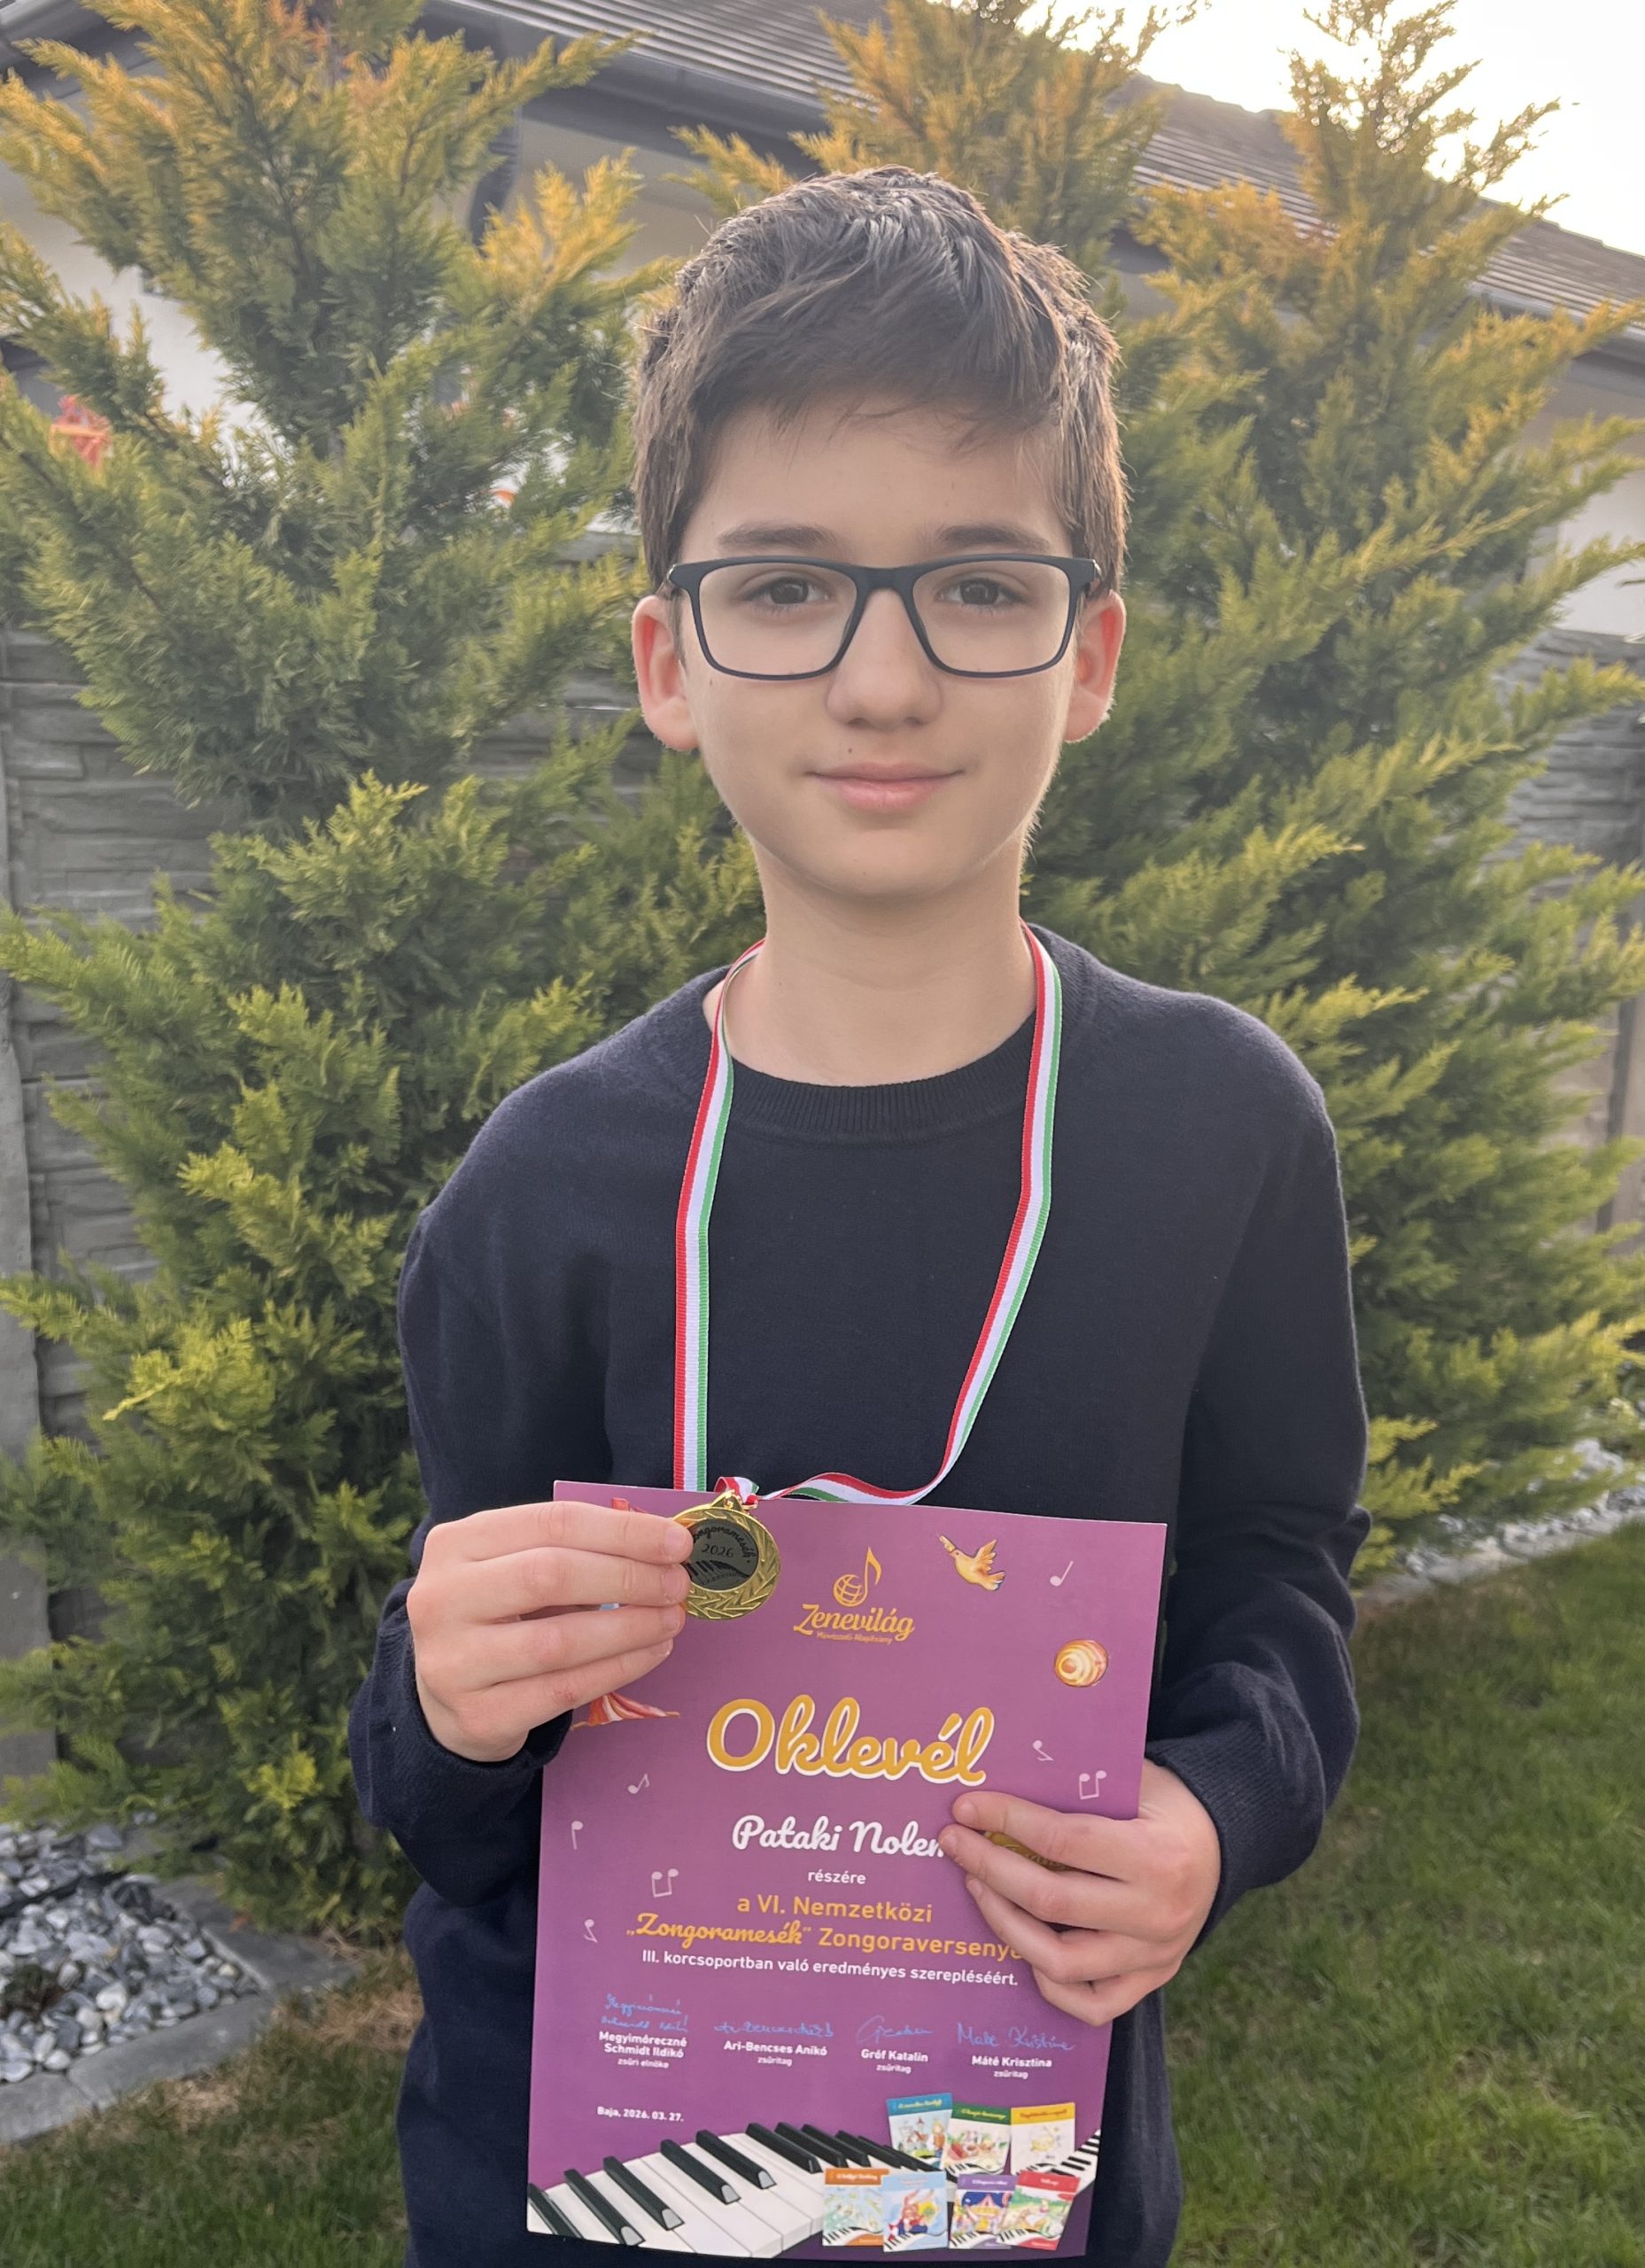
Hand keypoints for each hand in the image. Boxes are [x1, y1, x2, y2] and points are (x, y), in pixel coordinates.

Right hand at [406, 1498, 692, 1762]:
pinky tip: (651, 1653)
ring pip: (558, 1640)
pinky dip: (617, 1669)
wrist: (442, 1698)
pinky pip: (562, 1691)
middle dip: (628, 1576)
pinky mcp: (477, 1715)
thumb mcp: (513, 1568)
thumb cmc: (496, 1615)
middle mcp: (441, 1598)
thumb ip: (572, 1551)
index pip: (551, 1523)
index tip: (677, 1541)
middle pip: (550, 1575)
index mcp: (455, 1544)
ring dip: (630, 1627)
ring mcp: (452, 1662)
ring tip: (672, 1619)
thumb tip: (661, 1547)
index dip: (622, 1530)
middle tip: (677, 1583)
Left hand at [937, 1762, 1221, 2027]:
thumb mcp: (1132, 1781)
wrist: (1223, 1844)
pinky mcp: (1151, 1980)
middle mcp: (1157, 1913)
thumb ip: (1075, 1789)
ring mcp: (1155, 1955)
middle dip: (991, 1869)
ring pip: (1063, 1962)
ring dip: (1007, 1925)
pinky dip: (1049, 1982)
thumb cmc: (1165, 1805)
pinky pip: (1090, 2004)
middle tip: (955, 1844)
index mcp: (1155, 1855)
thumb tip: (998, 1790)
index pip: (1063, 1840)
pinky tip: (1022, 1945)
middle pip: (1053, 1902)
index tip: (966, 1808)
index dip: (1006, 1822)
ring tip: (979, 1889)